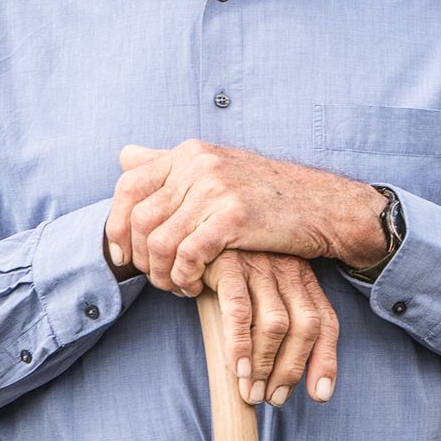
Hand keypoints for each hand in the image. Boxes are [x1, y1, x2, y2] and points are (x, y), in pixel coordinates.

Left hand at [105, 140, 383, 295]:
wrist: (324, 206)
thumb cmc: (266, 194)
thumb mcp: (216, 167)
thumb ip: (169, 163)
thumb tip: (124, 155)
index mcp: (188, 152)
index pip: (128, 185)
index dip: (116, 224)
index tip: (123, 255)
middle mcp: (197, 164)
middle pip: (139, 218)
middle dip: (139, 257)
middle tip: (155, 278)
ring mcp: (216, 189)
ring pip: (160, 241)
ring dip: (161, 274)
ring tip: (176, 286)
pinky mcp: (233, 217)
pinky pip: (188, 255)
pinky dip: (184, 278)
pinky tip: (195, 288)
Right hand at [205, 250, 339, 406]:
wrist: (195, 225)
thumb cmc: (229, 267)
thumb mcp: (262, 287)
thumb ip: (277, 318)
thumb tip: (285, 377)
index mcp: (301, 275)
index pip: (326, 321)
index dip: (325, 361)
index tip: (319, 396)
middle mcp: (287, 268)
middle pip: (305, 325)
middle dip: (291, 369)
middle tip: (273, 399)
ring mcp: (259, 265)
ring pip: (276, 323)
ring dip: (265, 365)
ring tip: (250, 393)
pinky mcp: (227, 263)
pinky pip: (239, 310)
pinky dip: (240, 344)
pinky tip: (235, 368)